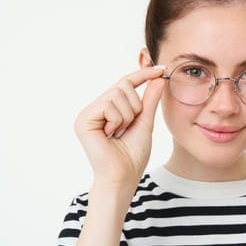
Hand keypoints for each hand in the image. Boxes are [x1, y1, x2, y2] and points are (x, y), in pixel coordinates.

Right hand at [74, 67, 165, 190]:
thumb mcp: (145, 122)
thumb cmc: (132, 155)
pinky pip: (109, 105)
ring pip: (117, 94)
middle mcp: (95, 107)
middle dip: (135, 105)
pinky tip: (111, 135)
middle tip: (128, 126)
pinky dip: (118, 120)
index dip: (143, 74)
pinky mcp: (83, 119)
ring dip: (127, 115)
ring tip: (119, 133)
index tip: (162, 69)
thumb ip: (150, 100)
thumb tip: (159, 78)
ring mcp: (87, 113)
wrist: (123, 177)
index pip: (126, 83)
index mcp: (108, 108)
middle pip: (123, 84)